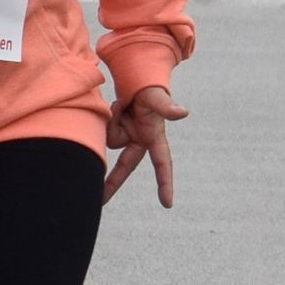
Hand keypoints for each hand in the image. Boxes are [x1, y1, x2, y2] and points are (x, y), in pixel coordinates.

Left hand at [103, 82, 185, 206]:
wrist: (136, 80)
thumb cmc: (151, 89)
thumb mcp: (157, 97)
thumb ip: (168, 107)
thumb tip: (184, 113)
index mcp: (154, 137)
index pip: (162, 164)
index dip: (165, 183)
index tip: (168, 204)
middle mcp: (139, 141)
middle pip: (124, 166)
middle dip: (112, 183)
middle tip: (101, 200)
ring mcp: (126, 137)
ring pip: (110, 139)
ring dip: (113, 121)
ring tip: (122, 104)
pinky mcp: (115, 132)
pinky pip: (103, 132)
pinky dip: (108, 119)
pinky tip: (116, 108)